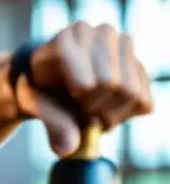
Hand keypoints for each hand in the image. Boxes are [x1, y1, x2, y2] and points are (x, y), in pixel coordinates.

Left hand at [20, 21, 154, 155]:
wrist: (54, 81)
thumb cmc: (42, 90)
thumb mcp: (38, 105)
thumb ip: (52, 123)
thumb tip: (66, 150)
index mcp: (68, 39)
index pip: (87, 83)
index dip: (79, 100)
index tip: (69, 96)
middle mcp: (100, 33)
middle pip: (113, 86)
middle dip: (95, 107)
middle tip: (80, 106)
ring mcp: (124, 46)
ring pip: (132, 93)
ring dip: (111, 113)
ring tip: (92, 107)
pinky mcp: (139, 64)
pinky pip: (144, 102)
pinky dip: (127, 114)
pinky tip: (108, 106)